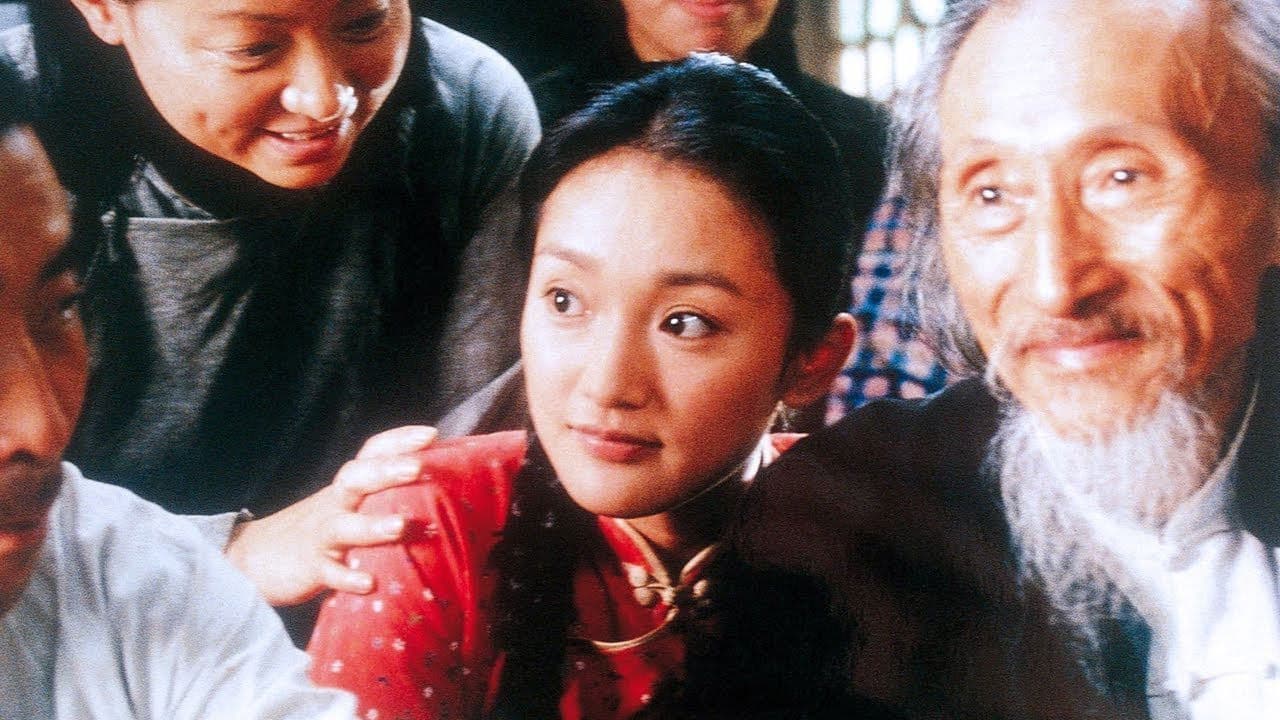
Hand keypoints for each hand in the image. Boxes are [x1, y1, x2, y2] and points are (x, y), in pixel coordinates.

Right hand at [225, 425, 437, 605]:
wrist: (253, 559)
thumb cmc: (319, 531)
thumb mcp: (347, 506)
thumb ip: (382, 496)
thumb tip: (443, 490)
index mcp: (347, 489)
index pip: (371, 453)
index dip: (398, 440)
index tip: (431, 435)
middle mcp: (334, 505)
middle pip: (355, 479)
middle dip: (386, 471)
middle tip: (419, 467)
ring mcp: (320, 536)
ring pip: (342, 526)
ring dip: (372, 526)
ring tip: (400, 525)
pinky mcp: (310, 568)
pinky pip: (328, 573)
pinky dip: (346, 578)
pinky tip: (368, 584)